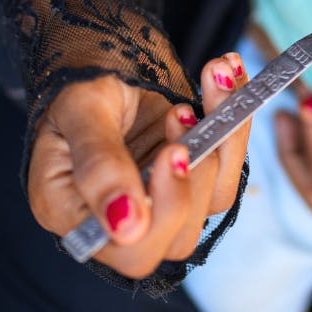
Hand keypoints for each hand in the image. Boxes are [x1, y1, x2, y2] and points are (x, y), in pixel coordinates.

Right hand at [27, 52, 249, 278]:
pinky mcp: (192, 173)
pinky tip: (225, 74)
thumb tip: (126, 228)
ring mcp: (162, 197)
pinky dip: (236, 118)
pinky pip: (228, 162)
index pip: (133, 250)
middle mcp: (123, 218)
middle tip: (182, 112)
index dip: (165, 212)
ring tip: (212, 78)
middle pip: (181, 235)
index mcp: (76, 214)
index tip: (172, 151)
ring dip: (224, 136)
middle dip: (197, 172)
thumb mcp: (80, 113)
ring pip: (215, 197)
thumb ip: (99, 166)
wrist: (100, 61)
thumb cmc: (76, 87)